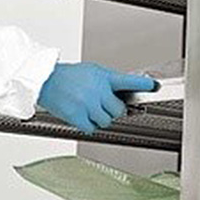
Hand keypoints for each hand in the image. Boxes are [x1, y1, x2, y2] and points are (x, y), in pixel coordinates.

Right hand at [37, 62, 157, 133]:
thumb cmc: (68, 75)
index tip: (154, 86)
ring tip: (91, 109)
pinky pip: (92, 128)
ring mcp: (88, 104)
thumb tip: (124, 89)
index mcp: (103, 77)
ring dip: (101, 118)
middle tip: (105, 105)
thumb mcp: (92, 71)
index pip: (128, 81)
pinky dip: (90, 125)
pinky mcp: (77, 116)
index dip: (143, 85)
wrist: (46, 80)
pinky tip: (84, 116)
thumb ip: (108, 81)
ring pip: (106, 121)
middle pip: (119, 110)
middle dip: (114, 110)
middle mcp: (97, 91)